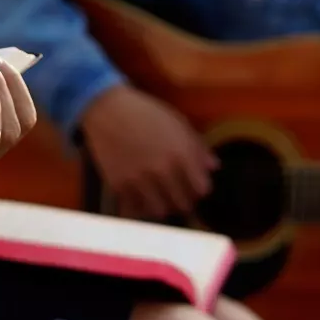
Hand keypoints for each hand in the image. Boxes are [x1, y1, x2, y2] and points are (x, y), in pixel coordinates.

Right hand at [80, 85, 218, 218]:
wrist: (106, 108)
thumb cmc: (144, 112)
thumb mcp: (177, 122)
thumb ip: (197, 146)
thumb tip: (212, 167)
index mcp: (180, 153)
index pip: (201, 189)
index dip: (199, 187)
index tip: (193, 183)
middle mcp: (161, 169)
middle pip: (182, 203)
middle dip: (182, 199)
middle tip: (176, 191)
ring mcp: (138, 179)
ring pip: (159, 210)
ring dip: (161, 204)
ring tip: (158, 196)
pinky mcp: (118, 184)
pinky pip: (134, 208)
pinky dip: (139, 205)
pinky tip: (139, 196)